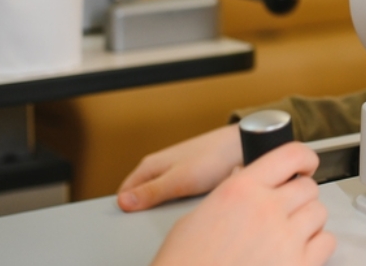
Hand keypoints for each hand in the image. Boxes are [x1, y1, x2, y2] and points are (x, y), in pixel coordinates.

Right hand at [118, 125, 242, 211]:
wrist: (242, 145)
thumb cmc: (213, 158)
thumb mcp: (179, 181)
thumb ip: (150, 192)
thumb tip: (122, 203)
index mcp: (149, 165)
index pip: (124, 193)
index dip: (128, 209)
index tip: (138, 221)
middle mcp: (158, 166)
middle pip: (140, 195)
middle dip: (146, 210)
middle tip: (161, 218)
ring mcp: (173, 170)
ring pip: (158, 195)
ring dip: (163, 206)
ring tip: (178, 210)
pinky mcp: (188, 175)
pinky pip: (175, 193)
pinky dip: (179, 202)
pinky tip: (190, 206)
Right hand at [149, 142, 335, 265]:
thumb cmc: (185, 261)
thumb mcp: (198, 215)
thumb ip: (232, 194)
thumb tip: (248, 182)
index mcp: (241, 189)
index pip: (290, 155)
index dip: (304, 158)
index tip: (305, 165)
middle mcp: (267, 210)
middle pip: (308, 187)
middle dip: (300, 196)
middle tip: (287, 209)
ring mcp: (285, 240)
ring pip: (319, 213)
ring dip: (308, 221)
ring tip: (288, 233)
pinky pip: (326, 243)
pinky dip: (316, 245)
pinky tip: (298, 251)